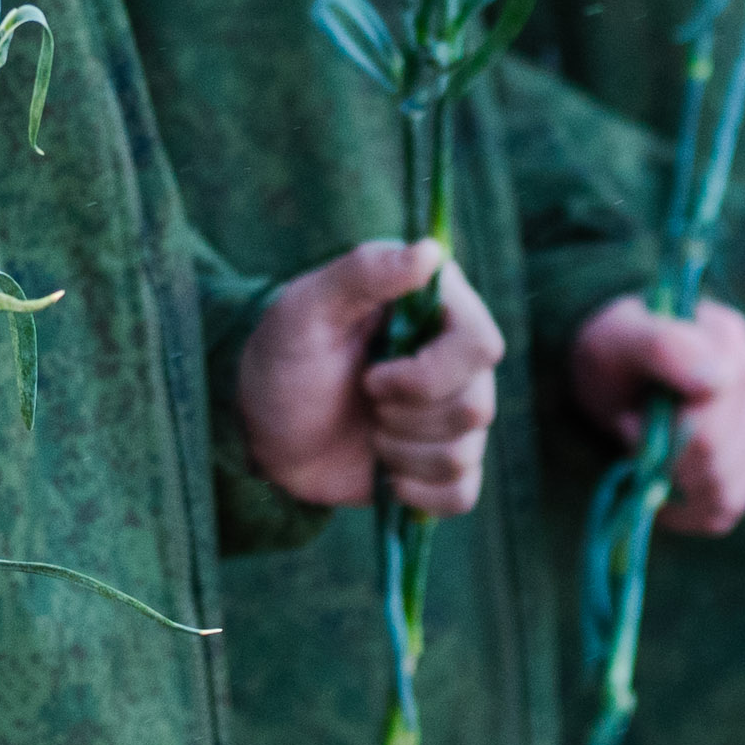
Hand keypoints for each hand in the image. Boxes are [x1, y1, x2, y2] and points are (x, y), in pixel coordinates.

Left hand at [242, 238, 506, 514]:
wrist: (263, 431)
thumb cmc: (282, 357)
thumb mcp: (304, 309)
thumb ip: (363, 273)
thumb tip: (432, 252)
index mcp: (435, 309)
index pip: (481, 344)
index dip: (429, 375)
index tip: (371, 378)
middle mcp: (457, 359)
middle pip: (478, 405)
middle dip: (405, 417)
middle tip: (363, 399)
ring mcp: (453, 413)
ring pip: (467, 451)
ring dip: (402, 452)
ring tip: (368, 431)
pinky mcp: (444, 462)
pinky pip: (463, 492)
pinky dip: (418, 491)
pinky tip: (387, 474)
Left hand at [567, 295, 744, 533]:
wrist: (617, 376)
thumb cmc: (615, 354)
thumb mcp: (618, 338)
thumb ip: (664, 346)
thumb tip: (719, 381)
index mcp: (734, 341)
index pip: (713, 414)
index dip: (662, 430)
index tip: (628, 418)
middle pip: (717, 455)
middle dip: (664, 458)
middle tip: (632, 433)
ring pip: (724, 487)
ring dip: (671, 481)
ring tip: (649, 449)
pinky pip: (724, 507)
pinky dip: (683, 506)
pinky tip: (662, 476)